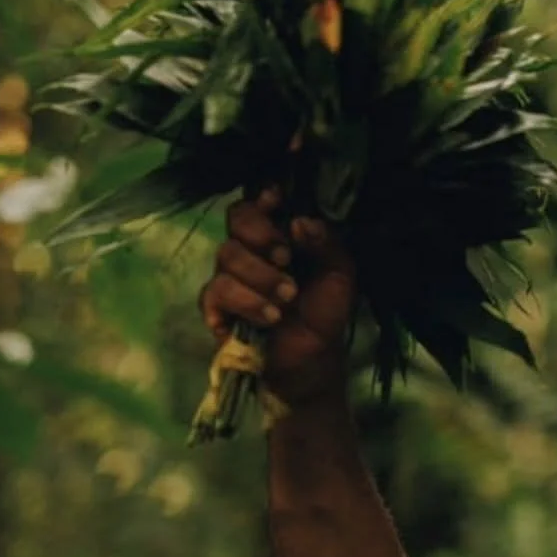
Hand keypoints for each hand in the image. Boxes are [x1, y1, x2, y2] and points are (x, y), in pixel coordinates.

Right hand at [198, 187, 356, 404]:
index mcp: (278, 233)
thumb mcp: (340, 276)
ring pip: (228, 254)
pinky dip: (247, 302)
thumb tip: (300, 221)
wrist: (313, 361)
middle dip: (262, 234)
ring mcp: (229, 275)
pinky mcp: (216, 306)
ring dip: (262, 276)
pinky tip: (270, 317)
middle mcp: (249, 248)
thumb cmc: (324, 313)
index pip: (258, 200)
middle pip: (237, 217)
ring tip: (288, 298)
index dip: (263, 195)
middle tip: (288, 258)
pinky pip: (217, 290)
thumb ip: (328, 244)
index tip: (277, 200)